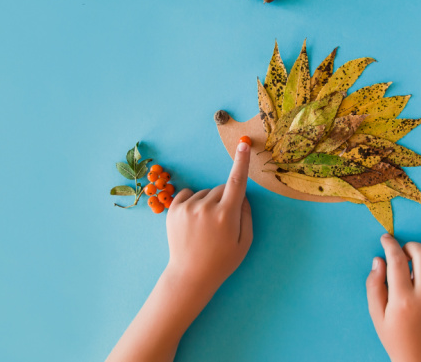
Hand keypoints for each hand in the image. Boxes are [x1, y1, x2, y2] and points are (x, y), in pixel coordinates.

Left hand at [106, 138, 253, 361]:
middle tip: (222, 224)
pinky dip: (194, 202)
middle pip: (222, 189)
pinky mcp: (173, 209)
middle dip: (225, 200)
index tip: (243, 145)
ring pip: (206, 193)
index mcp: (226, 215)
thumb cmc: (222, 261)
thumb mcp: (244, 242)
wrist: (190, 276)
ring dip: (209, 203)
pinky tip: (194, 221)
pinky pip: (189, 194)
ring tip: (205, 228)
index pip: (237, 181)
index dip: (242, 162)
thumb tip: (242, 195)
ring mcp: (188, 207)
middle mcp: (206, 207)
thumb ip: (246, 215)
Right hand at [366, 234, 420, 361]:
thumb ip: (374, 285)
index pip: (396, 260)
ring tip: (414, 268)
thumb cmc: (395, 337)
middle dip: (411, 246)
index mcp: (403, 300)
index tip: (386, 238)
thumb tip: (379, 259)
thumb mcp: (377, 314)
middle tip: (403, 251)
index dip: (390, 244)